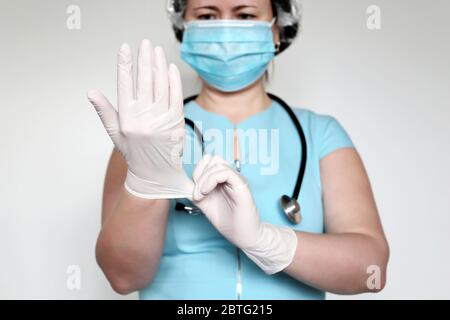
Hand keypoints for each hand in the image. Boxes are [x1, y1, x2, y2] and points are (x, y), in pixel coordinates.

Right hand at [87, 40, 193, 198]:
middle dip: (144, 59)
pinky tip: (170, 68)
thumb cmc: (134, 153)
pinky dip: (173, 81)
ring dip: (159, 65)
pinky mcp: (176, 122)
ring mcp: (162, 120)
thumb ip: (104, 111)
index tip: (125, 48)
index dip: (125, 65)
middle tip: (145, 43)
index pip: (125, 86)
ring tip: (156, 51)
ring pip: (161, 86)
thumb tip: (91, 92)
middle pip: (145, 81)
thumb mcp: (115, 133)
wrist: (155, 174)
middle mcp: (144, 118)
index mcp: (127, 119)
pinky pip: (175, 97)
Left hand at [192, 154, 297, 273]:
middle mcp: (231, 177)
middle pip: (214, 159)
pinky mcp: (242, 186)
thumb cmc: (228, 222)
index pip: (209, 162)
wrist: (243, 235)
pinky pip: (226, 172)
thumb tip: (183, 185)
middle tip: (197, 193)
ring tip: (201, 194)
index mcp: (223, 180)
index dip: (198, 171)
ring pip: (218, 163)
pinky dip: (211, 180)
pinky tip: (206, 192)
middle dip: (200, 173)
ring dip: (204, 178)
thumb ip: (196, 193)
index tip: (193, 189)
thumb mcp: (205, 205)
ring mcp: (237, 180)